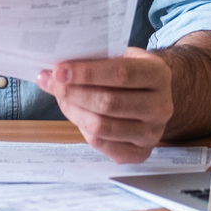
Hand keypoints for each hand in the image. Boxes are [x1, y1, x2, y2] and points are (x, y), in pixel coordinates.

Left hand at [37, 47, 174, 161]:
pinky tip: (76, 114)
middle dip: (72, 93)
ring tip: (60, 97)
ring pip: (102, 127)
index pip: (121, 74)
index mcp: (158, 75)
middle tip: (50, 83)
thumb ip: (99, 60)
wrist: (155, 98)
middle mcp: (160, 106)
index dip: (87, 73)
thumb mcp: (124, 57)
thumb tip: (60, 68)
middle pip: (108, 103)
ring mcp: (152, 133)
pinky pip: (102, 144)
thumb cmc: (132, 74)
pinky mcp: (140, 153)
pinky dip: (82, 129)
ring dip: (73, 111)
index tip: (59, 70)